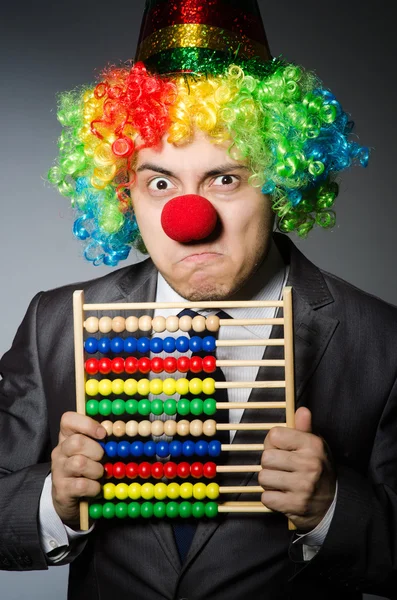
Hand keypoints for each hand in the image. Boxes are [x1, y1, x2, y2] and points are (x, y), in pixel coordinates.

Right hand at [51, 411, 106, 528]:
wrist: (69, 499)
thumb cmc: (86, 470)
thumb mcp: (91, 451)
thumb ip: (100, 440)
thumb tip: (120, 429)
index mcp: (67, 437)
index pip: (68, 420)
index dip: (87, 424)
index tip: (102, 434)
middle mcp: (59, 451)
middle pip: (77, 442)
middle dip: (96, 451)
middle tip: (102, 459)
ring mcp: (58, 470)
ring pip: (79, 463)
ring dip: (96, 470)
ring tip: (99, 474)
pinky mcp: (61, 490)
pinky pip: (82, 485)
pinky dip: (94, 487)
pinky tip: (95, 488)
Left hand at [258, 407, 335, 530]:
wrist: (333, 503)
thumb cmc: (318, 469)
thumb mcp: (315, 446)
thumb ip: (304, 428)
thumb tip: (302, 410)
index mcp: (313, 445)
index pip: (274, 435)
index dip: (273, 443)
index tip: (282, 449)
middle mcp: (310, 464)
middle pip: (266, 458)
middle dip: (270, 464)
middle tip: (282, 468)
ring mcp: (303, 486)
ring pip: (263, 478)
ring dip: (269, 482)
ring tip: (283, 482)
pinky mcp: (296, 505)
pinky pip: (266, 498)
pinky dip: (271, 498)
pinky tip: (283, 495)